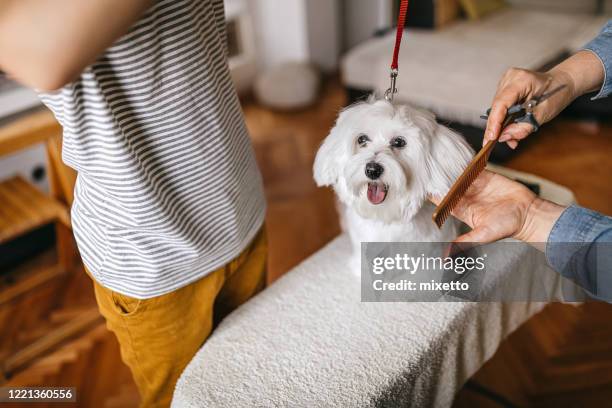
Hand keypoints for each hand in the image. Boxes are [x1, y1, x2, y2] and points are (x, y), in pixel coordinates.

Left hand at [430, 170, 564, 244]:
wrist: (528, 213)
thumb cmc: (507, 226)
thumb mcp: (483, 235)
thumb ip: (464, 242)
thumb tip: (447, 256)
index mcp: (462, 211)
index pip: (442, 202)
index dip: (433, 194)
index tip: (423, 186)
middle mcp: (466, 198)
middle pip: (447, 186)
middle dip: (437, 178)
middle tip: (426, 167)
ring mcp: (475, 186)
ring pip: (457, 176)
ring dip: (449, 169)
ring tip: (437, 158)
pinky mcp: (486, 177)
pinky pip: (472, 168)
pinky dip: (464, 163)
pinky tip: (455, 156)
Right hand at [483, 68, 574, 148]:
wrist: (562, 82)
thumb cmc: (556, 94)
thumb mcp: (543, 114)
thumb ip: (522, 128)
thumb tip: (504, 137)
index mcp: (522, 80)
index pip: (501, 103)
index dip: (494, 122)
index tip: (491, 138)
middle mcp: (510, 78)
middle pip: (496, 107)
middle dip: (497, 126)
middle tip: (499, 142)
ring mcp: (506, 80)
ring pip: (496, 108)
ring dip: (500, 124)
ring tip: (509, 136)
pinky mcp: (504, 86)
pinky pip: (499, 106)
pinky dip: (503, 118)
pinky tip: (509, 126)